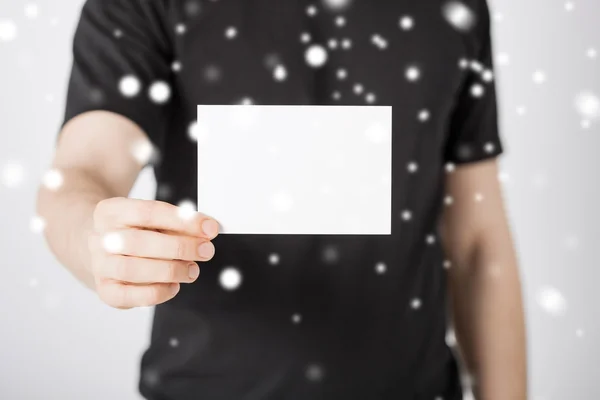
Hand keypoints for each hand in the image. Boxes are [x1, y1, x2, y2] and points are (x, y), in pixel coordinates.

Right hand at [87, 197, 218, 308]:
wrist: (100, 246)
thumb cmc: (135, 230)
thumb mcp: (152, 218)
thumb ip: (176, 224)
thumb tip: (206, 232)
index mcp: (111, 211)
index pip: (148, 212)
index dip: (182, 221)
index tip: (210, 227)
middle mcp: (100, 238)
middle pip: (139, 242)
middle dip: (180, 247)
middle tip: (206, 251)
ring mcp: (99, 265)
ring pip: (133, 270)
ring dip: (171, 271)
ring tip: (192, 270)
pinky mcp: (105, 290)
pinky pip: (130, 296)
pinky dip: (157, 292)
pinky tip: (174, 285)